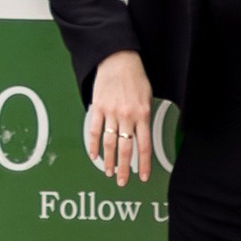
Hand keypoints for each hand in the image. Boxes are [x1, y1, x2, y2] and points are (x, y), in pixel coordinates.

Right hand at [85, 50, 154, 184]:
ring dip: (109, 161)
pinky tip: (94, 155)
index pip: (144, 145)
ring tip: (109, 172)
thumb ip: (143, 117)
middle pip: (126, 149)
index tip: (143, 177)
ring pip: (109, 143)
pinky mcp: (98, 107)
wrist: (119, 59)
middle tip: (123, 181)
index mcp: (142, 114)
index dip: (144, 164)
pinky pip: (94, 130)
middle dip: (125, 168)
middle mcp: (127, 116)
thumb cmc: (135, 77)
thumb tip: (140, 136)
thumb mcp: (147, 97)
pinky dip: (93, 145)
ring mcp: (111, 112)